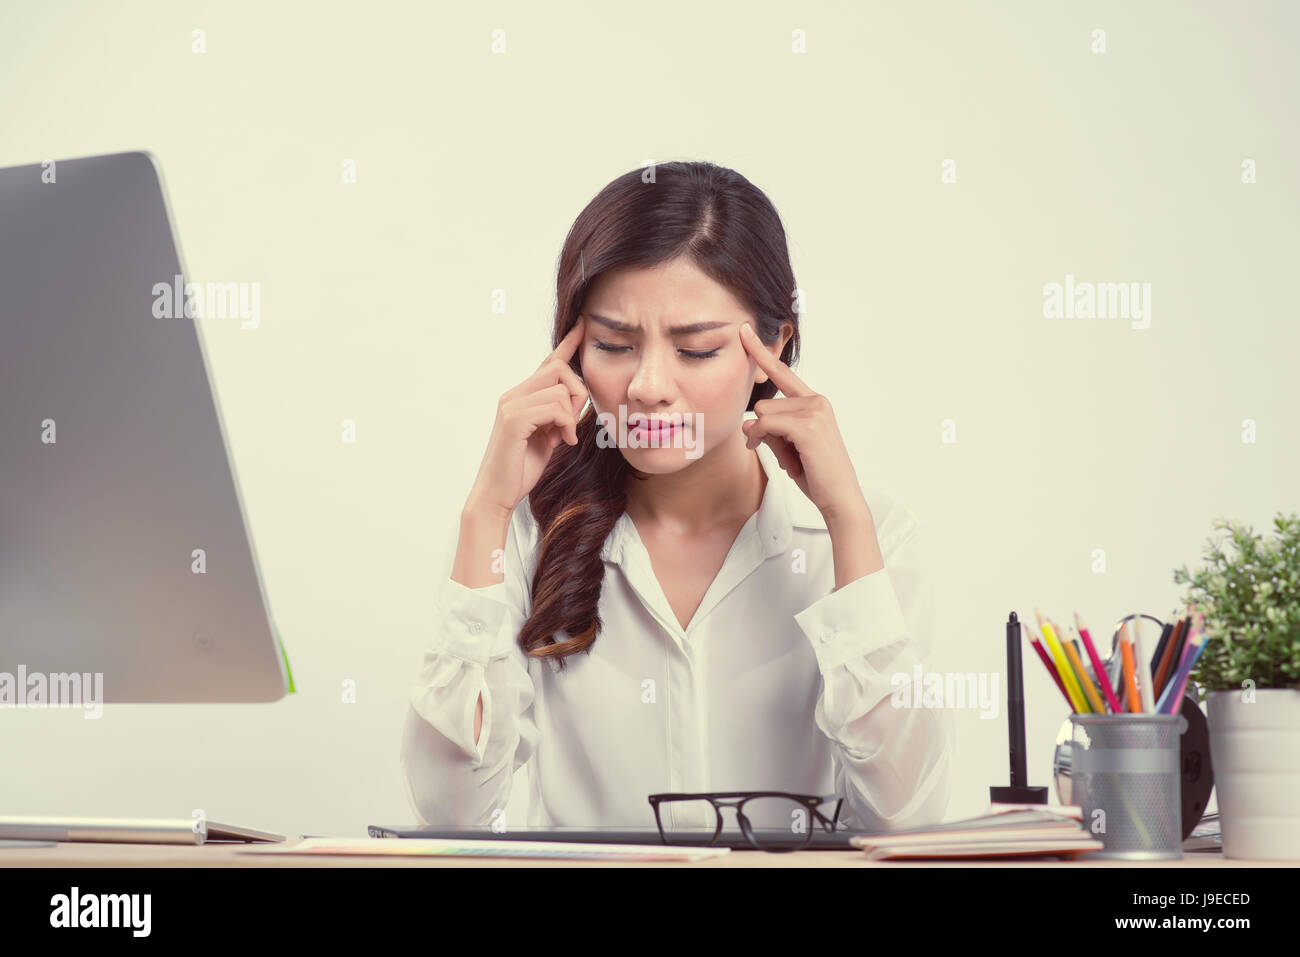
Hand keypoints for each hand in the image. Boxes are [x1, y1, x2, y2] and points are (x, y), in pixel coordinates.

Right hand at [465, 317, 589, 517]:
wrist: (497, 494)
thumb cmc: (520, 469)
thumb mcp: (547, 437)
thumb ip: (558, 417)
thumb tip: (577, 403)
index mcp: (521, 397)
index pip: (548, 363)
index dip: (567, 344)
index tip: (582, 326)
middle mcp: (513, 395)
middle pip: (559, 369)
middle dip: (578, 392)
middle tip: (574, 422)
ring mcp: (511, 405)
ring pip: (560, 389)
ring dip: (573, 414)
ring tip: (565, 436)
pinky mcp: (514, 420)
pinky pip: (554, 407)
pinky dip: (566, 424)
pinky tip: (563, 441)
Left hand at [738, 323, 869, 525]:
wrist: (839, 498)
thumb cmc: (815, 475)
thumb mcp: (787, 449)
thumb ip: (768, 430)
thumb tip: (746, 422)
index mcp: (813, 402)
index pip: (782, 373)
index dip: (761, 352)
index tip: (744, 331)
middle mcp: (816, 401)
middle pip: (763, 403)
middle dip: (763, 431)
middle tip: (784, 455)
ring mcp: (814, 410)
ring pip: (762, 414)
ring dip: (765, 440)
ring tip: (791, 460)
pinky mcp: (808, 425)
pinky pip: (767, 424)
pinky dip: (765, 441)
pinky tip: (785, 460)